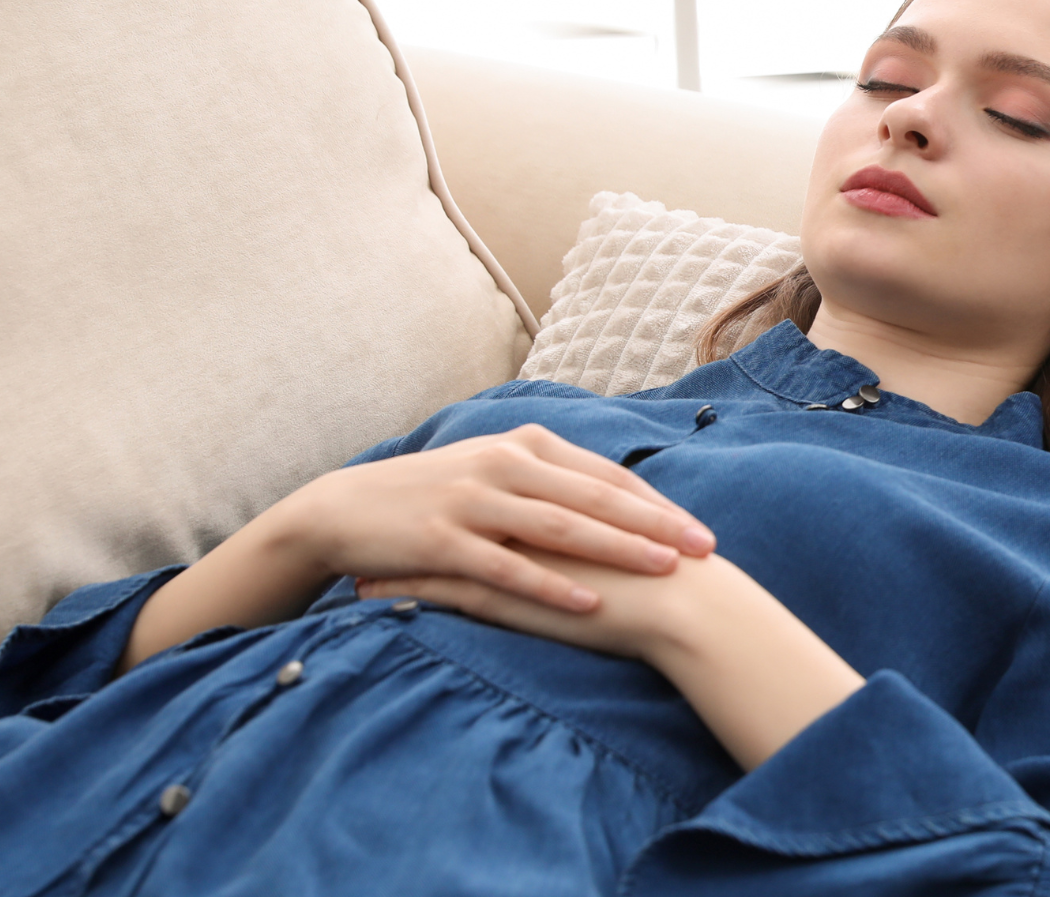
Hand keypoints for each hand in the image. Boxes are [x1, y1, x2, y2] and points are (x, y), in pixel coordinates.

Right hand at [279, 424, 715, 611]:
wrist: (346, 509)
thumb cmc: (433, 495)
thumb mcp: (495, 471)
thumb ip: (550, 480)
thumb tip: (614, 505)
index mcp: (525, 445)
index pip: (605, 475)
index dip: (655, 502)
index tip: (698, 528)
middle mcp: (505, 464)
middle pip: (595, 496)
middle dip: (655, 522)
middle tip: (703, 547)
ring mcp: (473, 500)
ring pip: (560, 526)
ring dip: (617, 548)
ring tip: (664, 569)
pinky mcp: (444, 540)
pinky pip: (507, 566)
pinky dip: (550, 585)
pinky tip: (588, 604)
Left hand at [363, 547, 865, 771]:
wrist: (685, 604)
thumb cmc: (670, 581)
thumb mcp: (631, 543)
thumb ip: (604, 533)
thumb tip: (592, 532)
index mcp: (562, 498)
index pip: (501, 490)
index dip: (465, 498)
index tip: (430, 503)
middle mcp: (531, 513)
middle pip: (461, 508)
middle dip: (420, 518)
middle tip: (380, 526)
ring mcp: (515, 548)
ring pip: (439, 547)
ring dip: (397, 557)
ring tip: (358, 566)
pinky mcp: (506, 590)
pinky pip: (438, 589)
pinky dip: (400, 593)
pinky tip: (367, 600)